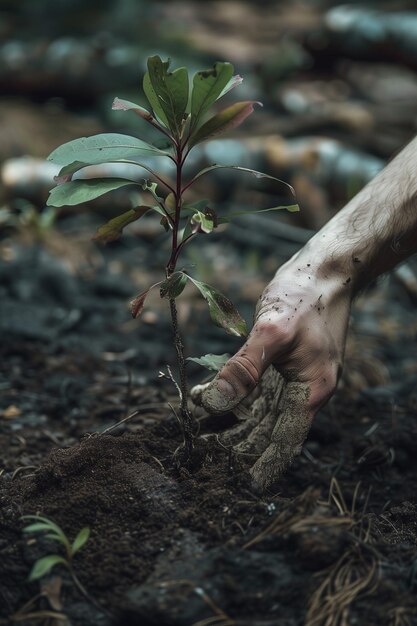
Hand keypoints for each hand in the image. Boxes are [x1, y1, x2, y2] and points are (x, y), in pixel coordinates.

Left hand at [201, 255, 352, 487]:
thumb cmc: (304, 296)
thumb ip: (243, 368)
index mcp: (310, 389)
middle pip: (268, 428)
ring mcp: (292, 375)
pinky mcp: (281, 362)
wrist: (323, 269)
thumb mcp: (273, 331)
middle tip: (203, 454)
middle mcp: (302, 388)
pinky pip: (256, 388)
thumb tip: (213, 402)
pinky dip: (234, 396)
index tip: (242, 487)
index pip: (285, 440)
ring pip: (259, 409)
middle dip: (238, 443)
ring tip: (201, 436)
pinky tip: (209, 400)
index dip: (264, 464)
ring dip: (232, 422)